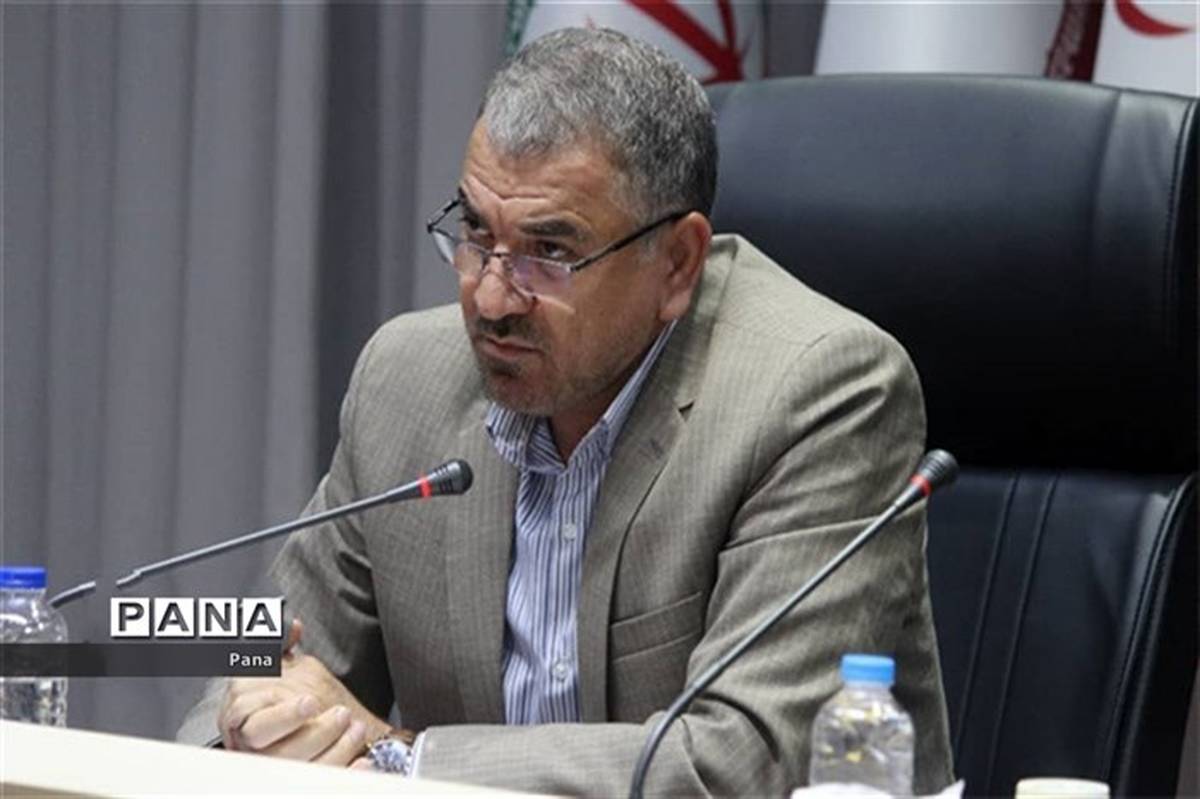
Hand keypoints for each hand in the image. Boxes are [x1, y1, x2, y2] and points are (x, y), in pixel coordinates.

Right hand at [218, 618, 388, 764]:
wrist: (319, 729)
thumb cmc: (294, 699)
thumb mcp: (287, 669)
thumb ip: (282, 647)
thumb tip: (292, 627)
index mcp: (242, 717)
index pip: (242, 714)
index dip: (278, 712)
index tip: (309, 702)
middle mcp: (252, 746)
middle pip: (269, 745)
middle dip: (309, 731)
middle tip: (339, 714)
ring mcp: (273, 766)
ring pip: (295, 766)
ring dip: (332, 748)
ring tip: (355, 728)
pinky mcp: (298, 780)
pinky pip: (319, 781)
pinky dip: (344, 770)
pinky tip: (362, 760)